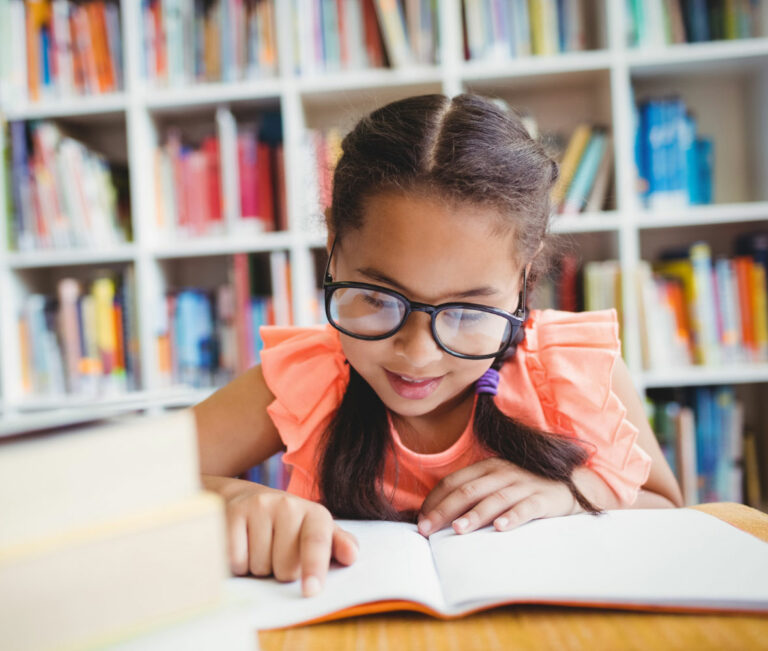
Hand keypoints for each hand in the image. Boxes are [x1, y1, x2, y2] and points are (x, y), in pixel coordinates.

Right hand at [223, 480, 357, 596]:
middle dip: (280, 571)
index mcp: (314, 513)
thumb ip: (336, 545)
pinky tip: (241, 547)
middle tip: (276, 553)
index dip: (314, 567)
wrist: (247, 499)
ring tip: (258, 547)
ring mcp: (259, 506)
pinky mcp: (233, 513)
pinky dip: (237, 564)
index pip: (317, 542)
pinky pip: (235, 560)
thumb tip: (351, 555)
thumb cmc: (288, 526)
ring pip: (259, 566)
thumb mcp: (315, 531)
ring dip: (257, 567)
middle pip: (285, 567)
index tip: (311, 590)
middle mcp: (288, 505)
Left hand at [417, 458, 578, 535]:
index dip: (435, 500)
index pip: (454, 481)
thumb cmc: (525, 488)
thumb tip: (441, 514)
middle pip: (468, 491)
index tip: (420, 520)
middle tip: (427, 529)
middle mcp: (503, 473)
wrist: (572, 484)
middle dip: (444, 511)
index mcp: (488, 467)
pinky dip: (512, 517)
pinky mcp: (543, 499)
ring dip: (474, 515)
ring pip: (494, 499)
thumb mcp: (498, 483)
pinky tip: (501, 528)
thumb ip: (474, 493)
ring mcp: (523, 485)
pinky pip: (526, 508)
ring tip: (457, 530)